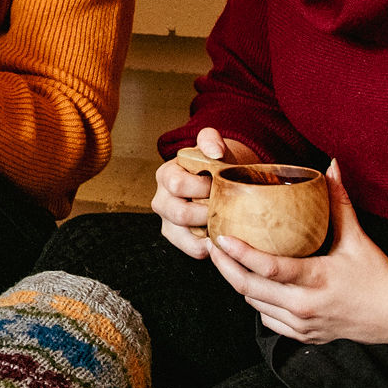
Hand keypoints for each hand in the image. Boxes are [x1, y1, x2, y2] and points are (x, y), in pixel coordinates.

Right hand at [152, 127, 260, 259]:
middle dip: (208, 211)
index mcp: (166, 175)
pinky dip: (210, 245)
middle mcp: (161, 200)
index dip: (202, 186)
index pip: (177, 184)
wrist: (220, 179)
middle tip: (226, 205)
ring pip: (185, 235)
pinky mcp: (179, 238)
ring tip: (225, 220)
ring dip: (209, 229)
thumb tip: (214, 152)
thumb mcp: (212, 145)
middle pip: (180, 213)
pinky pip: (193, 249)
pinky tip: (223, 234)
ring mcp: (168, 222)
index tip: (218, 182)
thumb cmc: (215, 164)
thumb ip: (210, 139)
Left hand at [206, 160, 387, 343]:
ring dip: (237, 283)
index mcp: (318, 279)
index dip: (241, 253)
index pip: (270, 268)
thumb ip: (339, 202)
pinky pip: (267, 319)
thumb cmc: (378, 275)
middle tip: (210, 245)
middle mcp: (305, 305)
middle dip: (224, 267)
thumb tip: (331, 166)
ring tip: (224, 260)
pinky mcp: (303, 335)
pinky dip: (256, 301)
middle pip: (250, 289)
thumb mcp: (358, 238)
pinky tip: (251, 282)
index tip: (220, 238)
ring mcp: (303, 324)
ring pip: (254, 304)